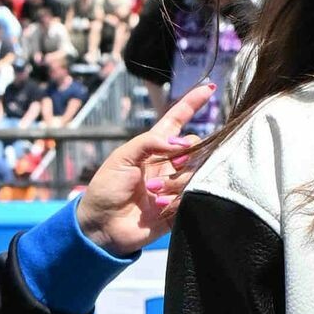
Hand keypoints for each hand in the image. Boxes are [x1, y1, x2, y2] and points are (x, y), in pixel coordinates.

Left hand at [74, 81, 215, 255]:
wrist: (103, 226)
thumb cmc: (106, 188)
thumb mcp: (122, 158)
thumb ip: (150, 143)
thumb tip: (179, 143)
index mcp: (154, 147)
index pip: (178, 119)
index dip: (193, 103)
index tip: (210, 88)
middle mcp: (169, 163)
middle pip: (196, 147)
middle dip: (186, 156)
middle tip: (170, 167)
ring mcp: (176, 184)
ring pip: (197, 173)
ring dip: (176, 184)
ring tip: (154, 196)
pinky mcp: (181, 206)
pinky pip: (194, 197)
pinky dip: (177, 202)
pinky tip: (161, 209)